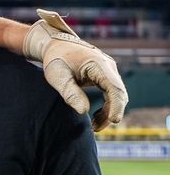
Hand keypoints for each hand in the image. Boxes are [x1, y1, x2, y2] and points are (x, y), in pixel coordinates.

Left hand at [23, 9, 127, 131]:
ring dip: (108, 111)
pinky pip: (111, 93)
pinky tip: (96, 117)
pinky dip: (106, 106)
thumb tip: (84, 111)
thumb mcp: (58, 77)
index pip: (114, 88)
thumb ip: (70, 93)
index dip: (116, 105)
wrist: (56, 45)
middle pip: (119, 93)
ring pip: (116, 94)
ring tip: (94, 126)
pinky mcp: (105, 75)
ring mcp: (108, 70)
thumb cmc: (55, 60)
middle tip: (96, 129)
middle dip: (111, 112)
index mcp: (98, 64)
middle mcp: (108, 66)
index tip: (114, 121)